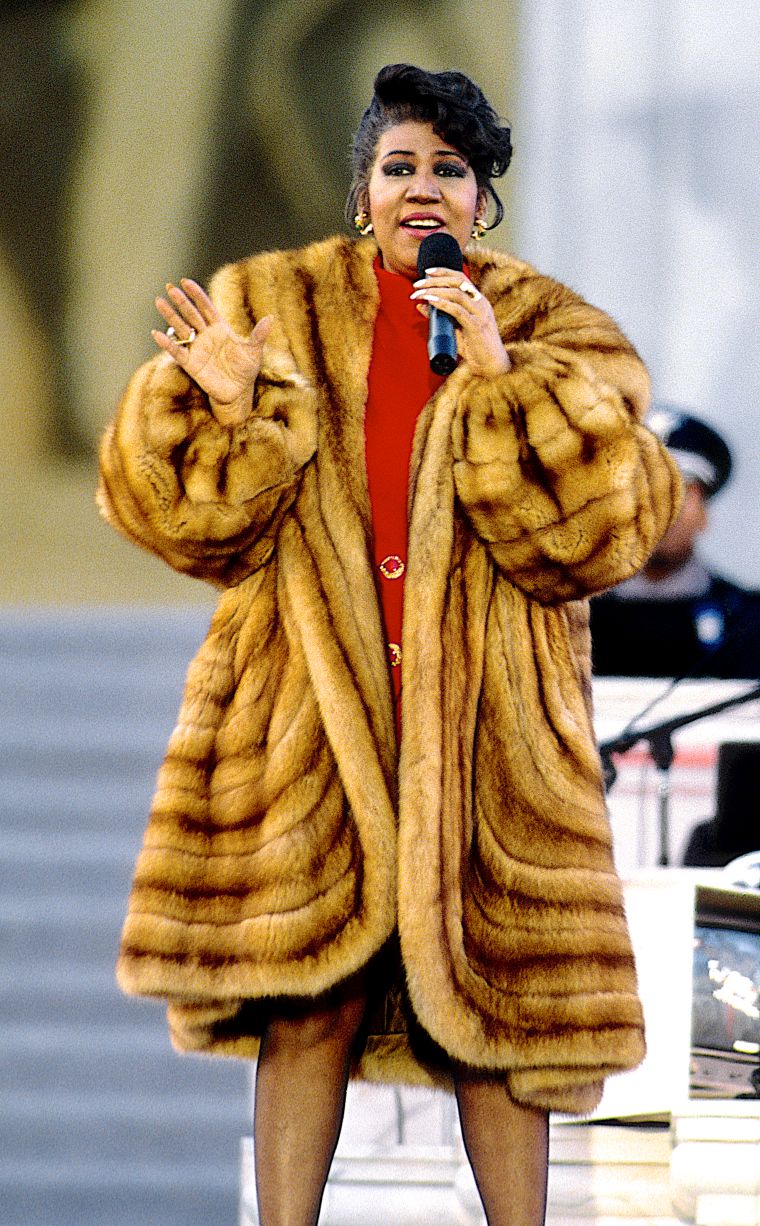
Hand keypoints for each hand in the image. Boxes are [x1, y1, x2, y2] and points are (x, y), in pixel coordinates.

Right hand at [152, 278, 273, 424]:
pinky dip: (167, 343)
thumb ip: (258, 336)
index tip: (185, 281)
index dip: (196, 294)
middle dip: (181, 302)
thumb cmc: (246, 370)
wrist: (237, 392)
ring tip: (159, 302)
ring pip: (181, 329)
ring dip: (170, 316)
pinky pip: (177, 351)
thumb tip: (270, 319)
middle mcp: (206, 335)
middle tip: (169, 287)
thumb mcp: (254, 352)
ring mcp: (197, 348)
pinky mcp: (191, 363)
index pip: (206, 307)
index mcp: (220, 328)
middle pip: (191, 314)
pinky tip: (157, 334)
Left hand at [410, 269, 509, 377]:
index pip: (461, 278)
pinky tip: (431, 301)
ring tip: (418, 294)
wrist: (491, 365)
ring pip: (456, 293)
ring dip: (434, 291)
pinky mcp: (476, 326)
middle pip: (457, 282)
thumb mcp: (454, 329)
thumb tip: (420, 306)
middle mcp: (481, 303)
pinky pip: (457, 310)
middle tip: (416, 284)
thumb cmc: (474, 348)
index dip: (444, 272)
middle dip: (435, 280)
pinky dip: (442, 304)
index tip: (426, 272)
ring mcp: (480, 314)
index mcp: (478, 301)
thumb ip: (440, 316)